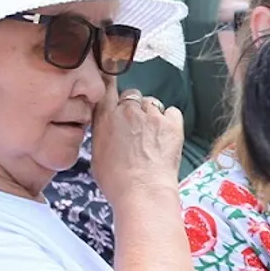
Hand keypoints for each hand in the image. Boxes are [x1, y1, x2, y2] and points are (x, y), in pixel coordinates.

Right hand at [90, 87, 182, 205]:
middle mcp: (128, 111)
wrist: (142, 190)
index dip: (111, 82)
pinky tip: (166, 134)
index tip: (113, 80)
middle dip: (134, 107)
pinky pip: (172, 111)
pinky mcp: (172, 123)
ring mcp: (152, 116)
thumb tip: (109, 125)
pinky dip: (170, 120)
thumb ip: (103, 130)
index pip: (107, 87)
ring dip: (152, 115)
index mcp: (105, 117)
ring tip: (152, 136)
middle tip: (136, 127)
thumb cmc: (116, 179)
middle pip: (132, 96)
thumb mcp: (97, 152)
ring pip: (152, 103)